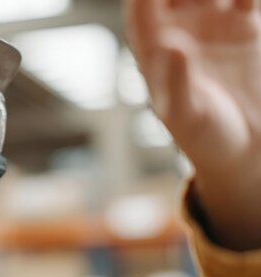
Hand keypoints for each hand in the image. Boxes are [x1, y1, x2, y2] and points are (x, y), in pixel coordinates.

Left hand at [125, 0, 260, 249]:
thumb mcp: (185, 114)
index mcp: (151, 48)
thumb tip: (173, 44)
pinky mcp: (243, 24)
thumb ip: (176, 81)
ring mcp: (210, 24)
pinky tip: (247, 0)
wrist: (241, 149)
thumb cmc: (202, 137)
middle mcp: (178, 28)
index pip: (141, 4)